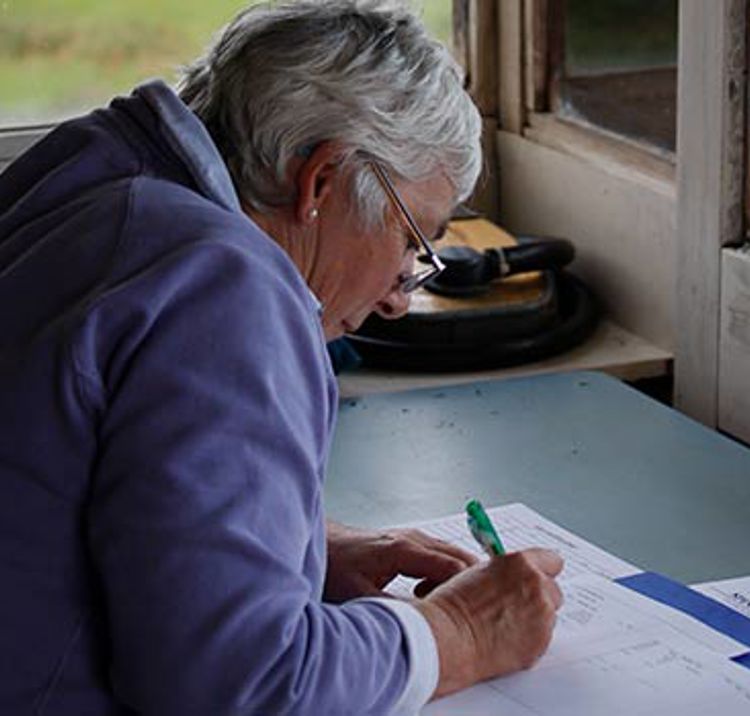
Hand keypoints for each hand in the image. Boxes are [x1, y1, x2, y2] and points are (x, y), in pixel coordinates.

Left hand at [323, 520, 477, 602]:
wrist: (325, 545)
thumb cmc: (336, 565)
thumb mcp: (357, 594)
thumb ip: (388, 609)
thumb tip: (415, 625)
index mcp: (403, 550)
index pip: (451, 565)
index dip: (468, 588)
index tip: (477, 611)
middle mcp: (413, 539)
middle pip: (459, 557)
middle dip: (471, 584)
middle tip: (476, 613)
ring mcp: (414, 539)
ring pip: (452, 556)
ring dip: (459, 580)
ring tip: (457, 609)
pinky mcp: (412, 544)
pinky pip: (441, 557)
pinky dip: (447, 575)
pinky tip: (433, 596)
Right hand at [413, 548, 563, 697]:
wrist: (449, 636)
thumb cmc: (454, 604)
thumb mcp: (480, 571)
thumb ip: (506, 572)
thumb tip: (515, 578)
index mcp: (521, 563)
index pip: (551, 560)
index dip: (540, 571)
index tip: (533, 578)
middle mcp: (537, 586)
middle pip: (553, 590)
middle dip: (537, 598)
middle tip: (514, 606)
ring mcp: (542, 615)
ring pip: (548, 616)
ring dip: (533, 619)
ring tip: (504, 625)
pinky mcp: (541, 642)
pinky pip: (542, 639)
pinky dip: (528, 640)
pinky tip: (504, 639)